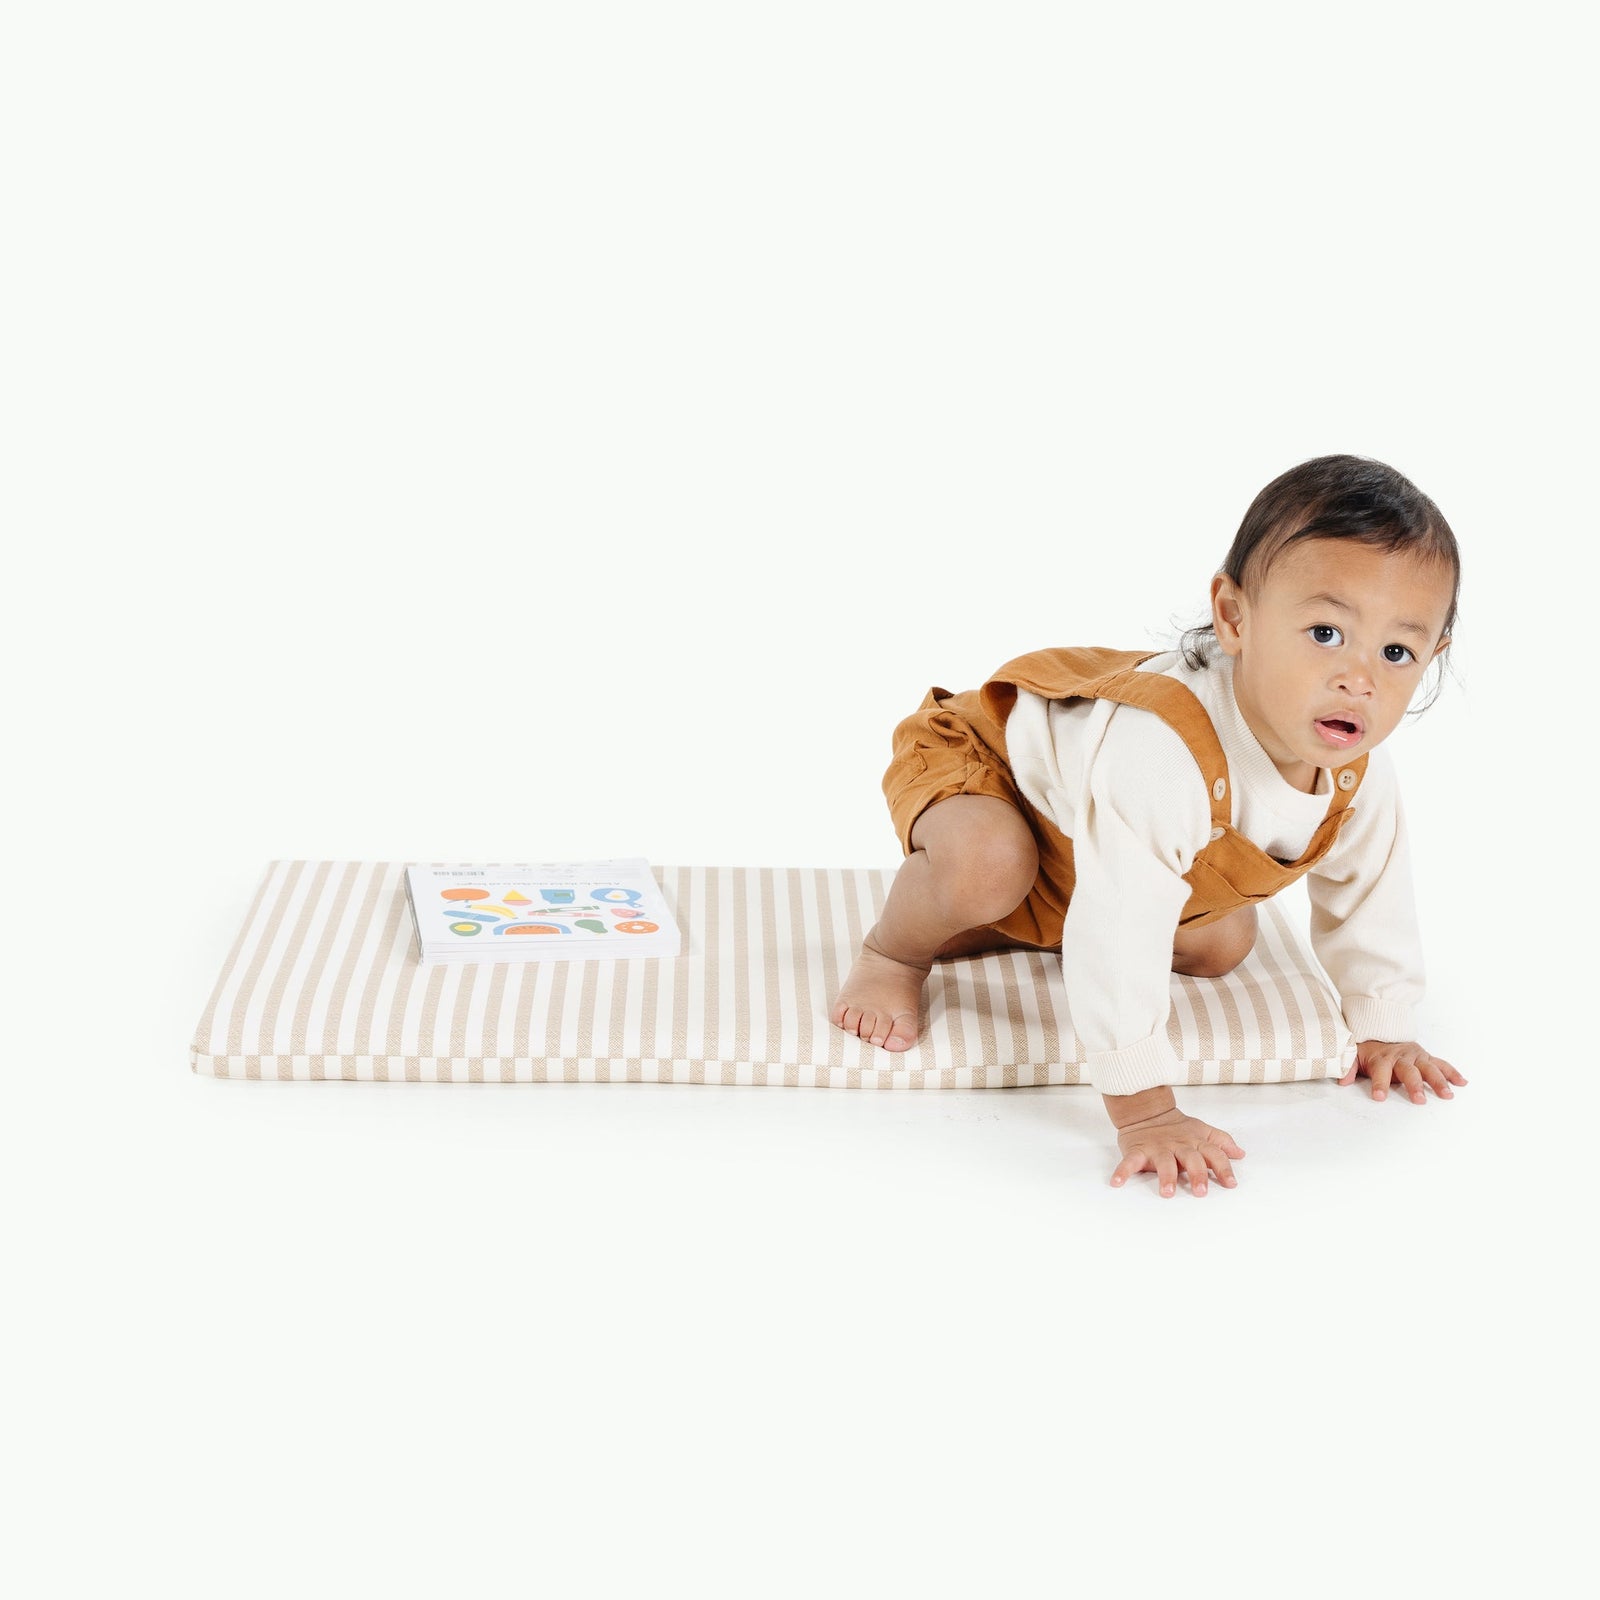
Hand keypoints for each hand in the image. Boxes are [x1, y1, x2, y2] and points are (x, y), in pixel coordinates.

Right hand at [1110, 1109, 1243, 1197]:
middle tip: (1201, 1192)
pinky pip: (1129, 1161)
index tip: (1231, 1184)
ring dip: (1166, 1177)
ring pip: (1164, 1162)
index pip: (1213, 1153)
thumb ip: (1221, 1141)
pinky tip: (1117, 1182)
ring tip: (1168, 1192)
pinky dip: (1122, 1171)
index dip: (1223, 1168)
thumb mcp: (1202, 1131)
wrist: (1146, 1111)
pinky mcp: (1137, 1150)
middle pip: (1191, 1159)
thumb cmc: (1177, 1127)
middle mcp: (1178, 1145)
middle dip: (1197, 1175)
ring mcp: (1157, 1148)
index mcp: (1195, 1142)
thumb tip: (1240, 1154)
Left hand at [1339, 1039, 1465, 1103]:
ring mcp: (1416, 1056)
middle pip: (1409, 1071)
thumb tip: (1342, 1080)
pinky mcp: (1427, 1057)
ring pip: (1429, 1068)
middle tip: (1419, 1101)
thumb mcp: (1354, 1055)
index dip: (1379, 1084)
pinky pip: (1441, 1064)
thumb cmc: (1369, 1050)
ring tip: (1447, 1096)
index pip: (1380, 1071)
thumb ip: (1348, 1066)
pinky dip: (1452, 1072)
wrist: (1382, 1030)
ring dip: (1439, 1082)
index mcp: (1382, 1058)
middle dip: (1414, 1086)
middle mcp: (1401, 1057)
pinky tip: (1462, 1083)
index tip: (1379, 1097)